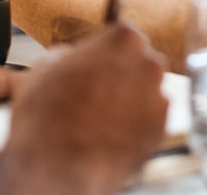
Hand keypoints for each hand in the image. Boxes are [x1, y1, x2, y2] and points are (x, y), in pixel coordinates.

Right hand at [0, 24, 167, 194]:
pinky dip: (137, 127)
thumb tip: (71, 56)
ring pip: (148, 92)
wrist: (54, 168)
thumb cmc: (46, 116)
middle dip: (124, 76)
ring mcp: (159, 95)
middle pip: (141, 63)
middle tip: (98, 95)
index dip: (108, 54)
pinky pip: (151, 121)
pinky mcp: (161, 128)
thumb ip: (69, 53)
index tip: (98, 67)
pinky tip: (112, 136)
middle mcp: (149, 62)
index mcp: (124, 39)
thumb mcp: (46, 67)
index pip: (124, 37)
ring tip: (102, 120)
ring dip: (132, 101)